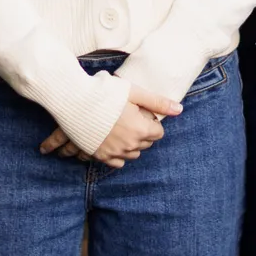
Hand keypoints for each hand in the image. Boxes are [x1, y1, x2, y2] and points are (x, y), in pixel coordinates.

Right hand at [39, 85, 181, 168]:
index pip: (158, 132)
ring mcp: (113, 153)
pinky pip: (116, 163)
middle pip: (146, 144)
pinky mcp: (99, 156)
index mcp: (140, 130)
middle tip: (132, 116)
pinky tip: (113, 141)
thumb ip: (158, 102)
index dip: (151, 120)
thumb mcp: (135, 92)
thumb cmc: (107, 93)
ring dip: (132, 143)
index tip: (142, 112)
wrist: (76, 101)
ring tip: (123, 127)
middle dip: (143, 132)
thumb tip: (179, 110)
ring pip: (132, 154)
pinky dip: (118, 154)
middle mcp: (129, 146)